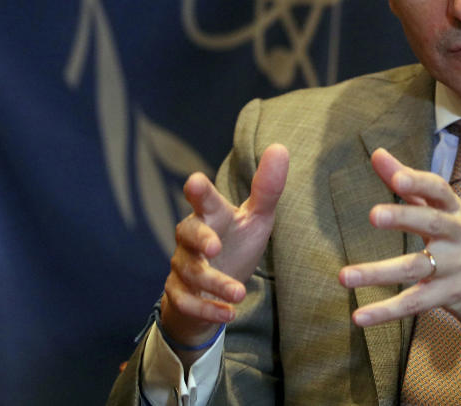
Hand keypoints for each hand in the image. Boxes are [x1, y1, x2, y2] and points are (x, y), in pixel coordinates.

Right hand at [160, 143, 288, 351]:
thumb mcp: (257, 218)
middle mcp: (192, 237)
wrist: (215, 289)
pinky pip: (187, 302)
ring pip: (191, 271)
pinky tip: (229, 313)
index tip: (195, 182)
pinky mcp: (180, 294)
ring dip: (214, 283)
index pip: (203, 199)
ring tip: (239, 294)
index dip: (199, 191)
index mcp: (212, 215)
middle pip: (187, 232)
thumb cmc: (236, 243)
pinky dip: (207, 309)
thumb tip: (280, 147)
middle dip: (199, 239)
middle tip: (214, 247)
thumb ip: (267, 188)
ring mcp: (183, 266)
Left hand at [338, 148, 460, 333]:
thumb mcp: (445, 213)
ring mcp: (457, 267)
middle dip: (403, 217)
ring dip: (378, 272)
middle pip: (431, 222)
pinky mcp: (451, 296)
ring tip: (344, 276)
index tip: (396, 177)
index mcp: (455, 211)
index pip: (438, 189)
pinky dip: (386, 309)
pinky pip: (415, 302)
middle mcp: (459, 235)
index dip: (418, 181)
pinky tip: (360, 316)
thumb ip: (410, 185)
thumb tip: (377, 153)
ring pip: (415, 267)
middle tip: (374, 215)